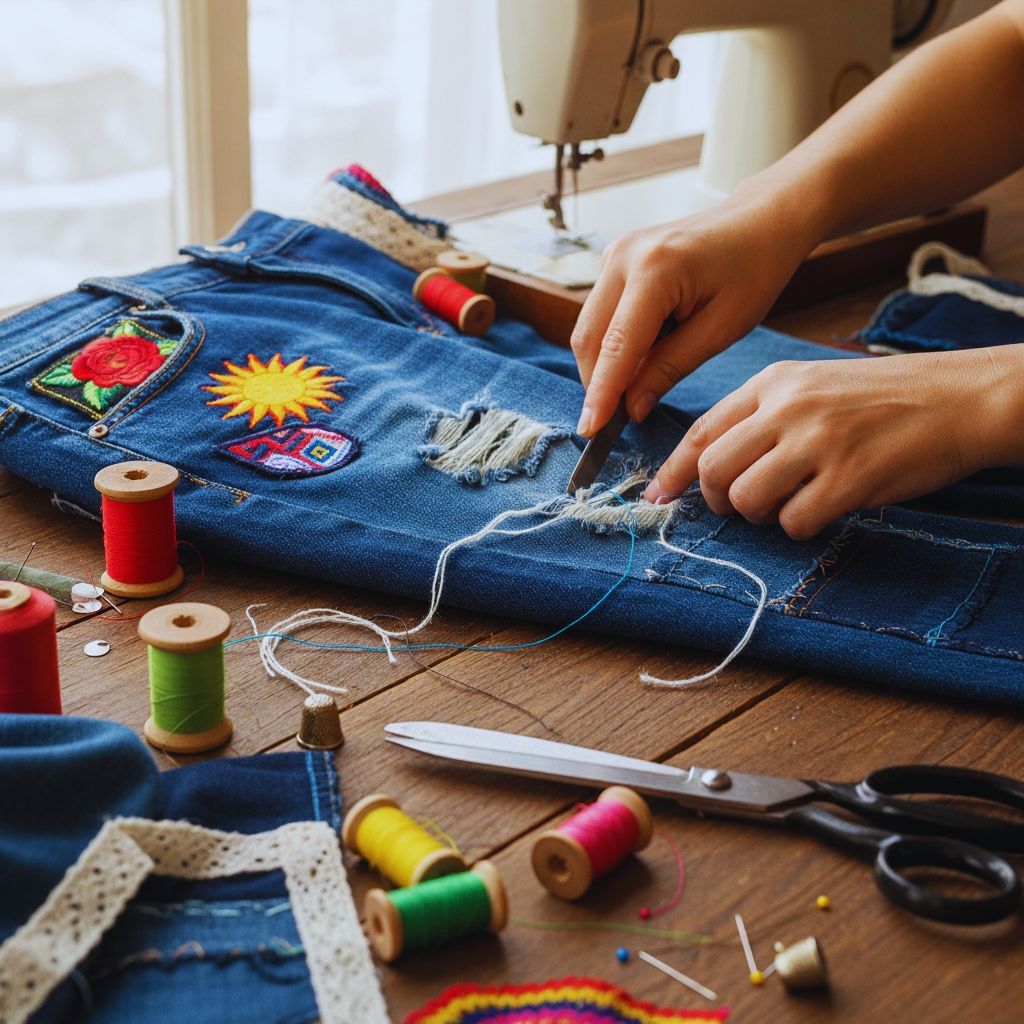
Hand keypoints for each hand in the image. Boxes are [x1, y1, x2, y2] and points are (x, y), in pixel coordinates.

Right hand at [570, 183, 823, 436]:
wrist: (761, 219)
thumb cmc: (753, 269)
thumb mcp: (721, 328)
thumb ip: (669, 368)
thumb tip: (631, 407)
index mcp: (655, 269)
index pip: (616, 346)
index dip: (601, 393)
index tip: (591, 431)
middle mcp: (623, 256)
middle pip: (588, 338)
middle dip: (596, 384)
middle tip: (614, 424)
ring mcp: (614, 254)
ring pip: (588, 328)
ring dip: (603, 366)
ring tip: (634, 390)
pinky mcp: (614, 260)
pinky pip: (599, 315)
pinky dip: (611, 346)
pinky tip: (640, 359)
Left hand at [643, 346, 1023, 538]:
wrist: (960, 397)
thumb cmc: (882, 398)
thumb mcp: (812, 385)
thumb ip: (761, 417)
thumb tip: (708, 464)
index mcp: (773, 382)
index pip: (701, 431)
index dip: (674, 470)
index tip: (659, 494)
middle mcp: (789, 408)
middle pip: (713, 470)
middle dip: (716, 500)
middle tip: (740, 506)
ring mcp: (819, 442)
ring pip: (745, 499)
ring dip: (759, 515)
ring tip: (787, 504)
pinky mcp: (850, 478)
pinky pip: (793, 522)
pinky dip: (799, 527)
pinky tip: (823, 509)